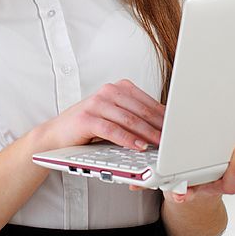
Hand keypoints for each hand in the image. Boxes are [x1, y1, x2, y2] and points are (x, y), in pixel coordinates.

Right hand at [36, 79, 164, 150]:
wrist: (56, 134)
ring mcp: (97, 103)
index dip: (165, 117)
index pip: (148, 102)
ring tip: (160, 145)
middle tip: (174, 139)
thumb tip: (164, 127)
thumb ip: (135, 118)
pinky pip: (112, 129)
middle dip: (160, 126)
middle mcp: (109, 91)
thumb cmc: (89, 127)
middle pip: (141, 110)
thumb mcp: (115, 118)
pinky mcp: (87, 118)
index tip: (178, 129)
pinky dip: (127, 139)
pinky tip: (138, 147)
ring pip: (129, 119)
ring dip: (147, 133)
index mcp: (119, 88)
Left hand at [129, 140, 234, 202]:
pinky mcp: (184, 188)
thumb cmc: (227, 173)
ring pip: (216, 184)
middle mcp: (225, 184)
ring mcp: (205, 186)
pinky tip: (179, 192)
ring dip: (221, 172)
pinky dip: (180, 194)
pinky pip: (181, 193)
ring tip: (224, 156)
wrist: (194, 191)